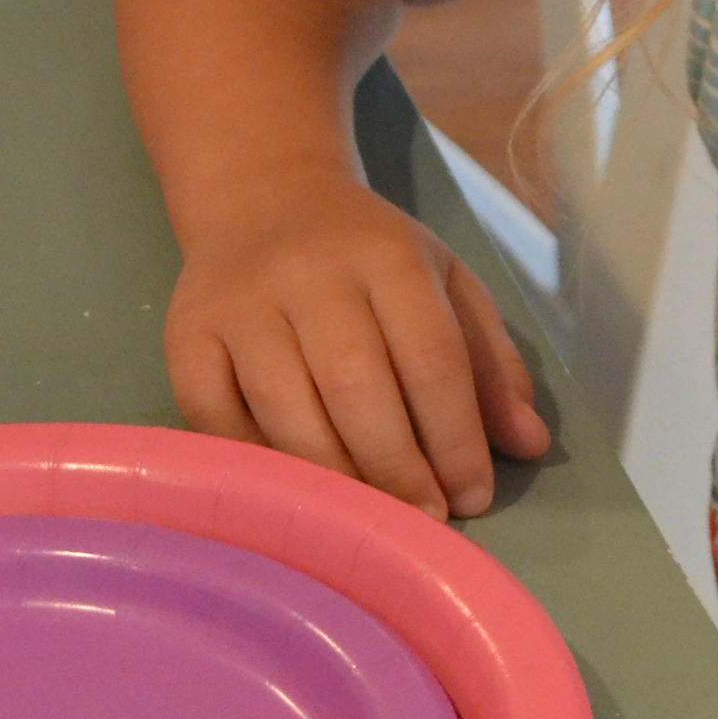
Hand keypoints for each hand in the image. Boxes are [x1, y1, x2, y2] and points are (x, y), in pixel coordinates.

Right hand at [165, 175, 548, 518]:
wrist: (262, 199)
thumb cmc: (369, 258)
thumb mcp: (446, 284)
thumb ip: (491, 362)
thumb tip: (531, 445)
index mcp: (388, 258)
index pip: (432, 359)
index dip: (457, 438)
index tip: (474, 496)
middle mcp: (309, 275)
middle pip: (357, 387)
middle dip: (398, 469)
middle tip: (424, 519)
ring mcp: (240, 305)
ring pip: (286, 410)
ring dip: (335, 478)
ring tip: (368, 519)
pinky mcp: (186, 335)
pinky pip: (217, 420)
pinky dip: (259, 466)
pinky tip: (296, 493)